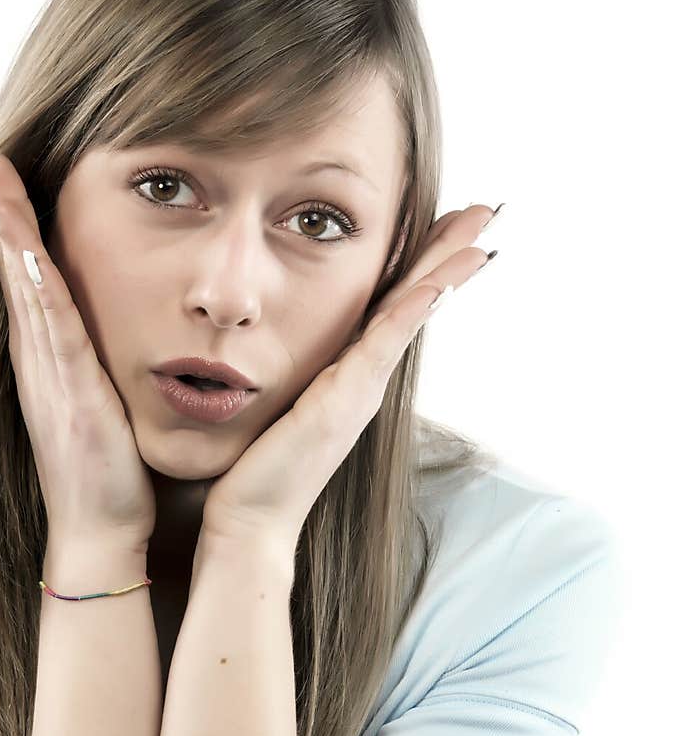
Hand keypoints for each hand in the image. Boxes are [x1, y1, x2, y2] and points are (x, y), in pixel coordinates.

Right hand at [0, 148, 155, 547]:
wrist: (101, 531)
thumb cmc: (107, 471)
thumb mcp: (99, 402)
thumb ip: (96, 362)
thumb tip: (111, 329)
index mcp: (47, 358)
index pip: (27, 277)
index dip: (14, 225)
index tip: (4, 174)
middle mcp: (38, 360)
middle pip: (14, 271)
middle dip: (0, 212)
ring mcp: (50, 377)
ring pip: (25, 290)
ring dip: (10, 234)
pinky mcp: (72, 397)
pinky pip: (54, 332)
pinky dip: (40, 289)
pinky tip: (32, 250)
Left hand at [201, 203, 496, 551]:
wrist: (250, 523)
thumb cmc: (253, 469)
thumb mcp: (276, 404)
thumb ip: (285, 373)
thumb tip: (271, 344)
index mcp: (347, 374)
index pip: (391, 304)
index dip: (420, 263)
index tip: (447, 222)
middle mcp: (363, 380)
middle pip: (415, 302)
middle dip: (449, 255)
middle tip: (485, 212)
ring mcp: (360, 391)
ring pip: (410, 317)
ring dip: (445, 272)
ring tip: (480, 235)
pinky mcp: (344, 403)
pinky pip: (383, 347)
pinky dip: (411, 313)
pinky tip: (435, 283)